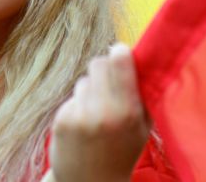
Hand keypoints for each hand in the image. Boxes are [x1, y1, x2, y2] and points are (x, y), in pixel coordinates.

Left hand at [49, 43, 150, 181]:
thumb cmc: (122, 152)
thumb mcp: (143, 127)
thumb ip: (143, 94)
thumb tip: (138, 57)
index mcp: (128, 111)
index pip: (119, 61)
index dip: (120, 53)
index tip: (120, 52)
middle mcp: (103, 111)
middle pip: (98, 63)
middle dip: (104, 69)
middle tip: (110, 83)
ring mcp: (79, 115)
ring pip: (84, 80)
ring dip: (91, 89)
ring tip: (98, 113)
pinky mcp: (61, 119)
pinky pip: (73, 97)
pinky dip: (78, 105)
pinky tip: (84, 124)